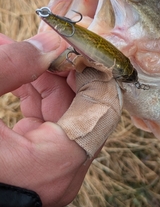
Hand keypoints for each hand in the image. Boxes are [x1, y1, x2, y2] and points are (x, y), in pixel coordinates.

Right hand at [0, 32, 90, 206]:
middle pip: (81, 105)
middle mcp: (62, 171)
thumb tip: (49, 38)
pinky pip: (44, 121)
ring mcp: (49, 170)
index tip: (73, 36)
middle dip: (61, 65)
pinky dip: (31, 94)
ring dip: (41, 75)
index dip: (90, 65)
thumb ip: (13, 67)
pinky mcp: (33, 163)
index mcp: (57, 162)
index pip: (101, 103)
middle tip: (45, 35)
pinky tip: (14, 68)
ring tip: (14, 47)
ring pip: (62, 111)